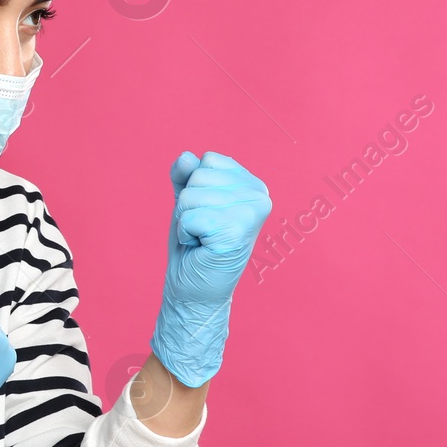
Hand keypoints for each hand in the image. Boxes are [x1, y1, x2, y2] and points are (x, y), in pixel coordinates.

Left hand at [150, 151, 272, 386]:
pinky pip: (190, 216)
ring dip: (186, 220)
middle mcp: (260, 195)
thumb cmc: (194, 246)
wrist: (194, 289)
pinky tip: (201, 247)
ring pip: (191, 195)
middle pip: (198, 175)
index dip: (193, 188)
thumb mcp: (188, 202)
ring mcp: (251, 213)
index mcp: (253, 185)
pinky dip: (186, 233)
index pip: (207, 160)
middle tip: (202, 230)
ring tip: (202, 239)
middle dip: (187, 205)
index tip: (206, 214)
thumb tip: (186, 157)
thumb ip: (186, 176)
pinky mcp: (237, 232)